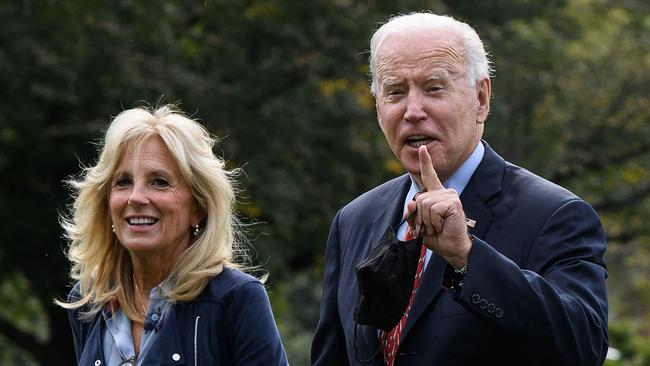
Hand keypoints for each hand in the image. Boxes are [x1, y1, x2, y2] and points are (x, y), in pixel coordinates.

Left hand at [405, 146, 471, 268]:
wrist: (452, 248)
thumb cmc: (437, 237)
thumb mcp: (418, 225)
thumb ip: (411, 214)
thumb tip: (411, 201)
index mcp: (436, 195)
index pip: (429, 176)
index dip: (425, 162)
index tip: (422, 148)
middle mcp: (444, 192)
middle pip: (419, 199)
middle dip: (420, 217)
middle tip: (432, 227)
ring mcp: (450, 196)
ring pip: (424, 204)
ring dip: (427, 221)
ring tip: (438, 227)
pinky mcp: (453, 202)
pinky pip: (432, 209)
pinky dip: (434, 221)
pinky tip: (443, 225)